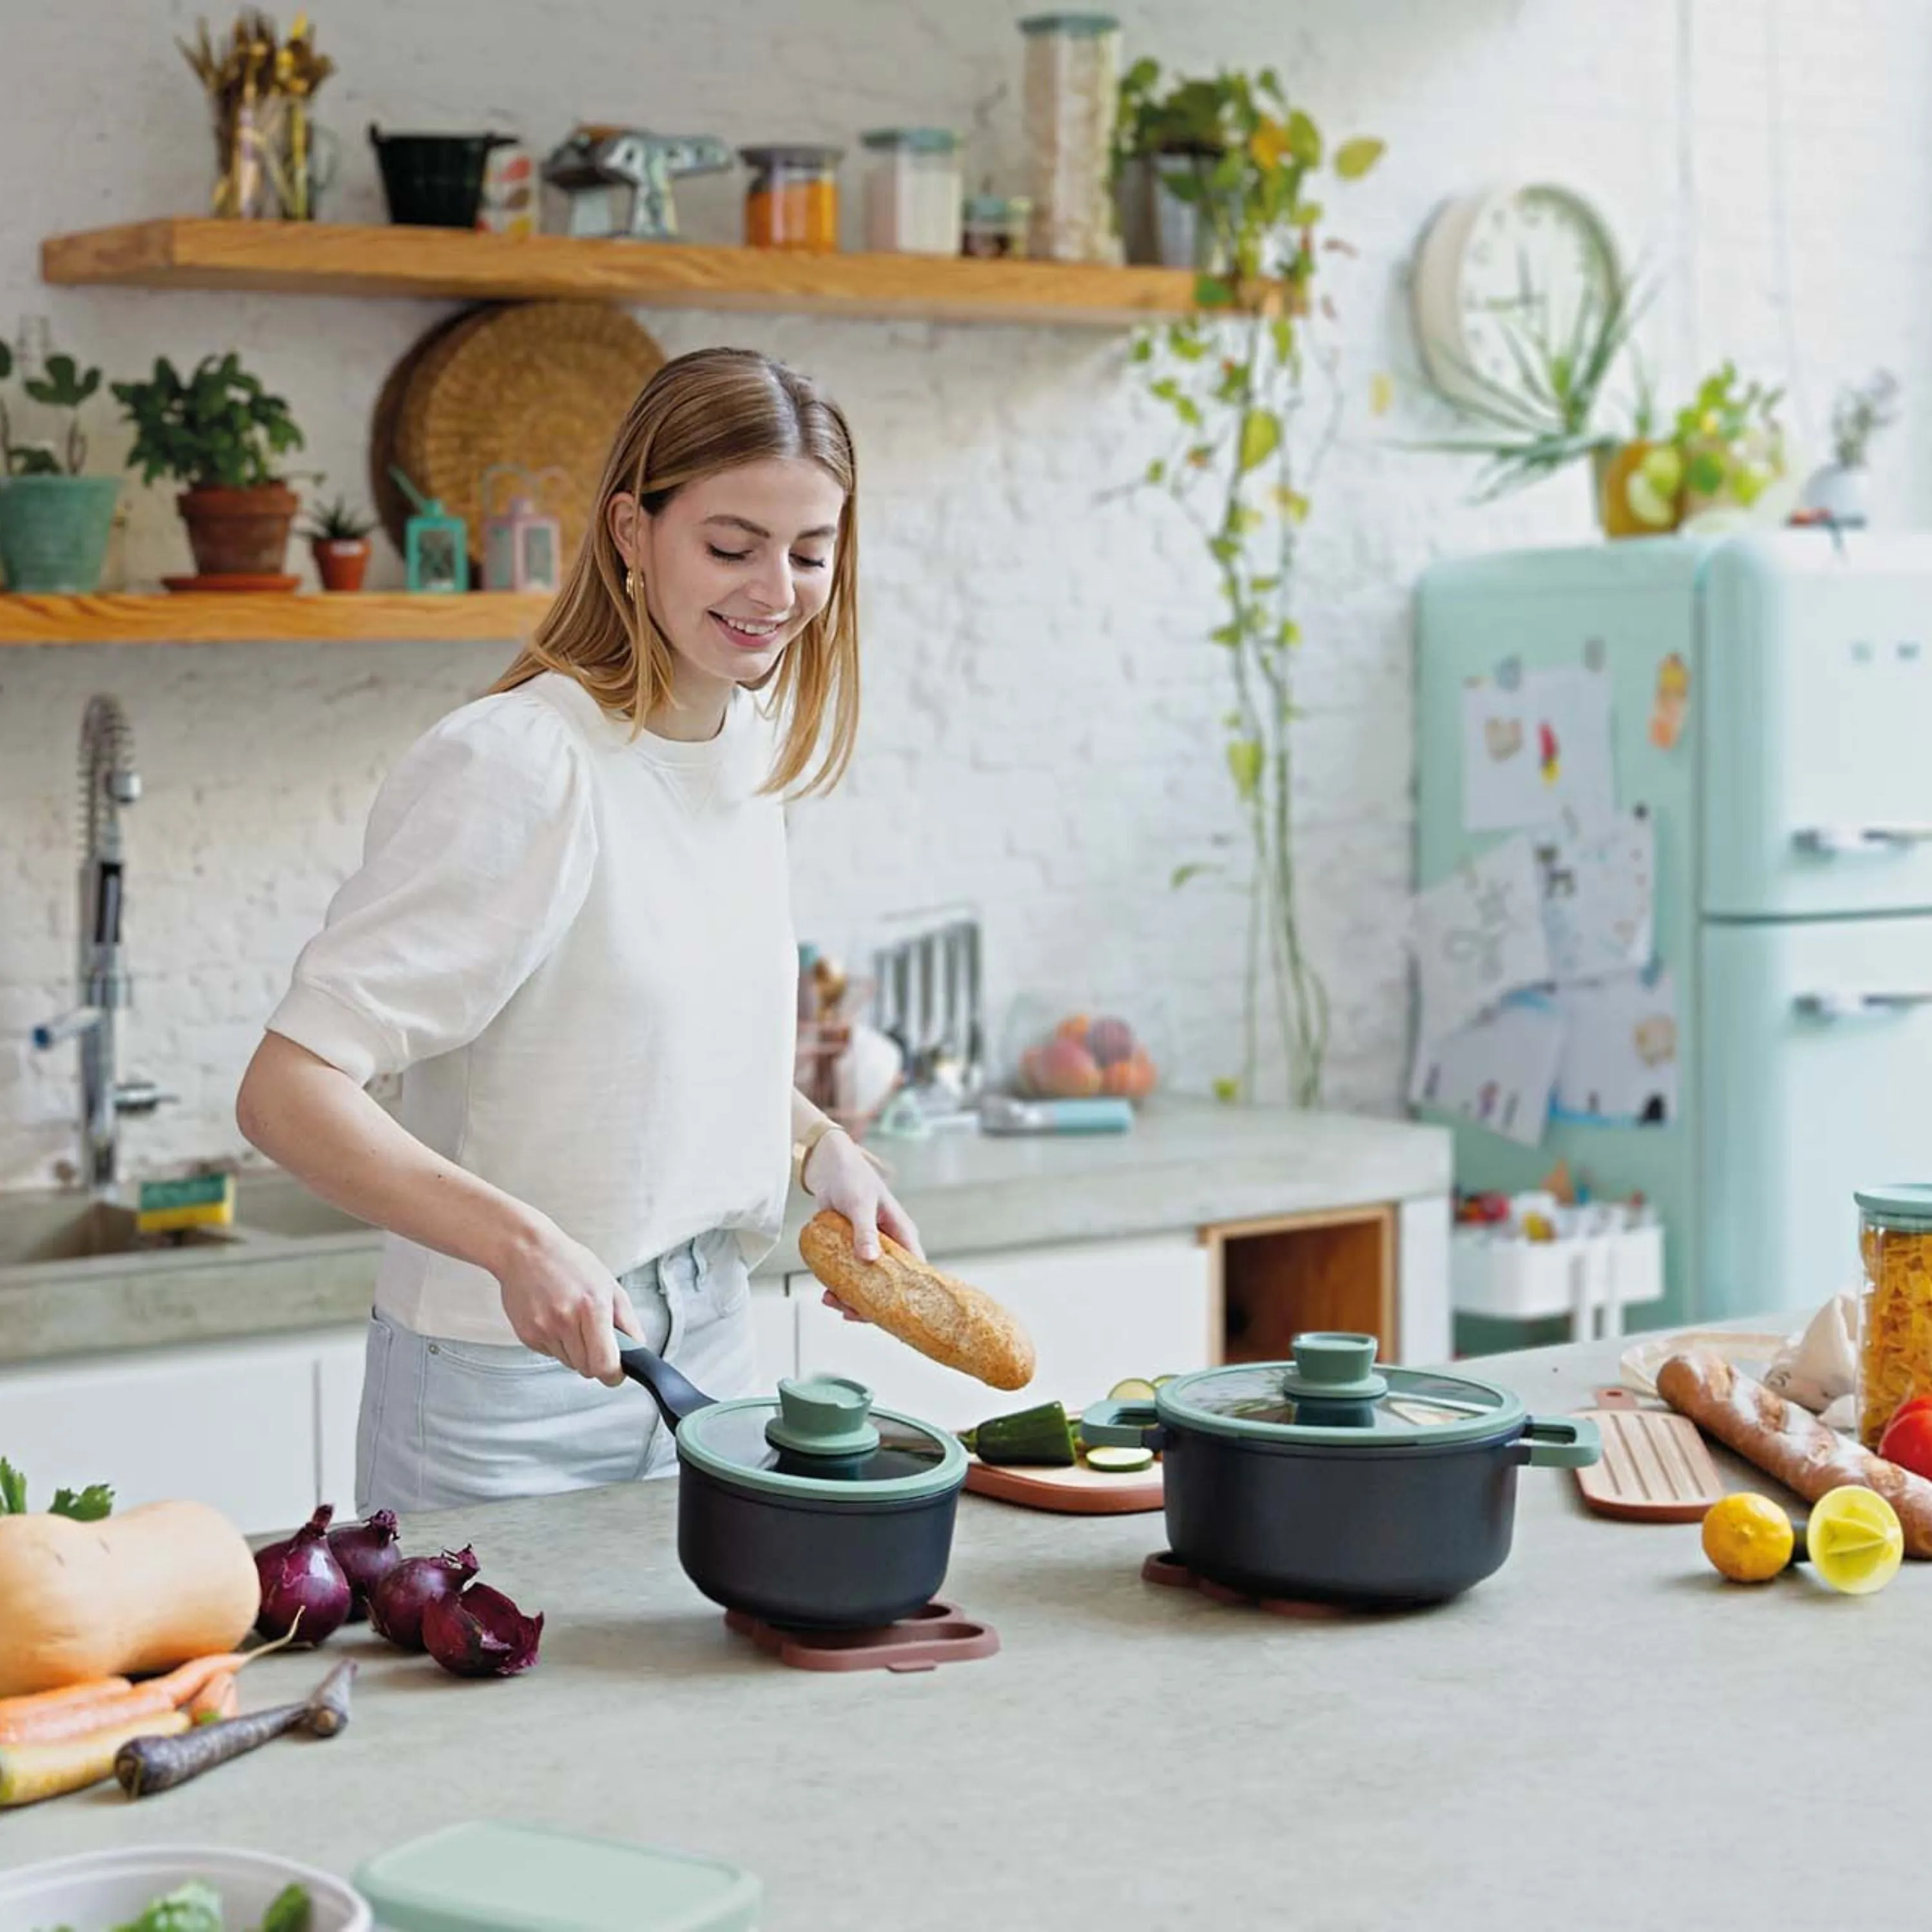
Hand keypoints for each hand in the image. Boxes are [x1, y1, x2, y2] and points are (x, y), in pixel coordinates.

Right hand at [493, 1216, 641, 1384]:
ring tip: (571, 1321)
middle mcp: (567, 1321)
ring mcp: (544, 1329)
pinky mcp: (527, 1335)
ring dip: (575, 1351)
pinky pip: (550, 1354)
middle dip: (596, 1360)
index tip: (617, 1371)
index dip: (614, 1374)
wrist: (526, 1250)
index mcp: (593, 1307)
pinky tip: (554, 1319)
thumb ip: (627, 1320)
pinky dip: (557, 1344)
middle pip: (587, 1369)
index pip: (605, 1364)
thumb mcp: (608, 1284)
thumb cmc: (569, 1263)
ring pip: (569, 1363)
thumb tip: (637, 1349)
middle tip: (594, 1339)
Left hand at [802, 1126, 922, 1321]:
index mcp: (903, 1235)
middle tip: (847, 1311)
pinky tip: (825, 1291)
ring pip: (868, 1285)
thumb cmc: (852, 1178)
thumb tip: (870, 1259)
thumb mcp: (860, 1203)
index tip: (890, 1315)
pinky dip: (840, 1287)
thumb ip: (865, 1231)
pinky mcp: (853, 1252)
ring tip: (829, 1300)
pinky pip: (850, 1277)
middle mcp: (890, 1247)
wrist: (828, 1168)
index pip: (914, 1272)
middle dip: (870, 1304)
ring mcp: (871, 1252)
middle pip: (889, 1286)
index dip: (907, 1296)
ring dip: (851, 1298)